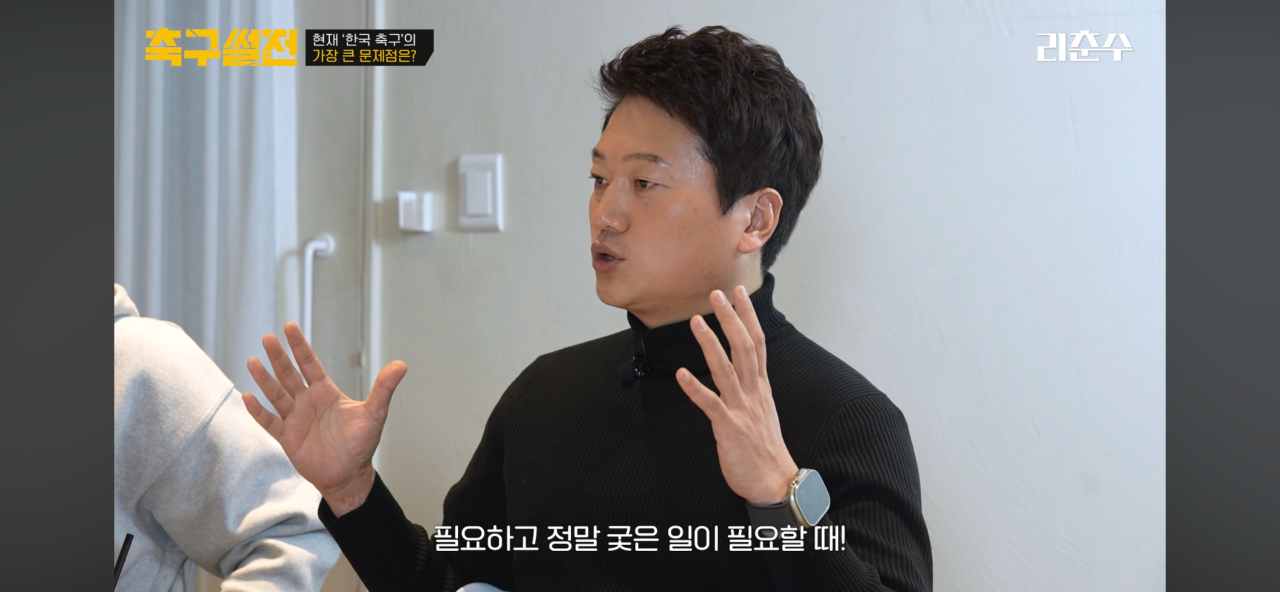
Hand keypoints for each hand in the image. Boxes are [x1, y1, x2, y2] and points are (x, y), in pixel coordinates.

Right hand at [242, 322, 407, 515]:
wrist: (349, 475)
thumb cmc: (361, 444)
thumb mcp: (375, 413)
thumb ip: (384, 388)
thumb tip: (401, 364)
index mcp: (325, 392)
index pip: (310, 364)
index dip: (300, 346)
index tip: (289, 327)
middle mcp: (307, 402)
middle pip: (289, 375)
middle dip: (279, 357)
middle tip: (268, 338)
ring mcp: (295, 419)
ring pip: (277, 395)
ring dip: (265, 380)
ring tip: (252, 361)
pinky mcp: (287, 438)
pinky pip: (270, 422)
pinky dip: (259, 411)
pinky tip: (247, 398)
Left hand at [676, 286, 798, 504]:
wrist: (775, 480)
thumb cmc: (766, 449)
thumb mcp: (763, 411)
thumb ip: (752, 389)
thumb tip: (744, 371)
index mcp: (761, 387)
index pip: (756, 342)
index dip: (747, 316)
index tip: (738, 293)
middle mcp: (754, 392)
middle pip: (744, 347)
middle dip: (731, 318)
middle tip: (717, 294)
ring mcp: (742, 409)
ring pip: (726, 368)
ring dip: (710, 343)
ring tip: (696, 321)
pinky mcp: (728, 427)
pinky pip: (710, 404)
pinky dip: (695, 388)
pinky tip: (681, 374)